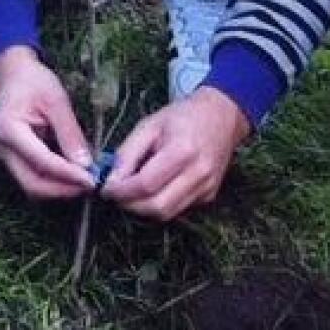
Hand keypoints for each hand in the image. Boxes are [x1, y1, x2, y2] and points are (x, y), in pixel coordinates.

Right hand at [0, 46, 94, 198]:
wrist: (13, 73)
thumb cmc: (33, 81)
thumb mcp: (57, 100)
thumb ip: (70, 132)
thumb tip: (86, 162)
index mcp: (8, 129)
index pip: (40, 161)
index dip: (67, 174)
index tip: (91, 179)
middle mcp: (1, 147)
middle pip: (31, 182)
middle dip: (62, 188)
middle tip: (91, 184)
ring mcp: (4, 154)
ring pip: (30, 183)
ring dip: (58, 187)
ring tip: (85, 180)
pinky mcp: (11, 156)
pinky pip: (31, 174)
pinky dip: (52, 178)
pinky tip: (73, 174)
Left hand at [102, 86, 249, 220]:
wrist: (222, 115)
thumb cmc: (184, 116)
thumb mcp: (150, 125)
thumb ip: (127, 152)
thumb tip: (111, 180)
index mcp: (183, 150)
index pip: (145, 184)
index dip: (121, 191)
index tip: (106, 188)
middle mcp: (199, 173)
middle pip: (157, 207)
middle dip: (130, 205)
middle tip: (117, 194)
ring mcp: (207, 186)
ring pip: (167, 214)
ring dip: (144, 208)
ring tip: (134, 191)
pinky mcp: (210, 195)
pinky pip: (179, 209)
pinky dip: (161, 203)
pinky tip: (157, 187)